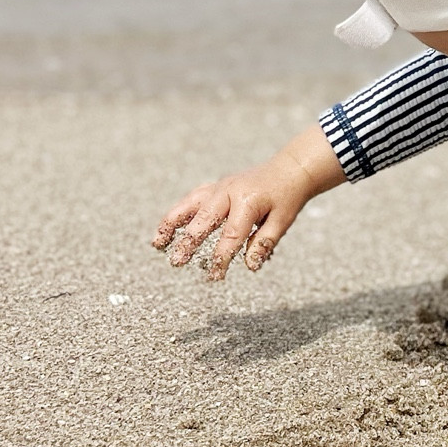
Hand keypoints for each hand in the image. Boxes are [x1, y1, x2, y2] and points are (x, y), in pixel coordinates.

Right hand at [151, 123, 344, 279]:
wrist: (290, 168)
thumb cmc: (287, 197)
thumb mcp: (283, 221)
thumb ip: (264, 243)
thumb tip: (250, 266)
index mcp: (248, 201)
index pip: (231, 236)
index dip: (221, 258)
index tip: (214, 277)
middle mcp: (229, 191)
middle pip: (203, 219)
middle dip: (188, 242)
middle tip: (175, 262)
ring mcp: (220, 186)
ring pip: (190, 204)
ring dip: (172, 223)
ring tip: (157, 243)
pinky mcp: (216, 186)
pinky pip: (193, 199)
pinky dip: (178, 212)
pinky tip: (167, 227)